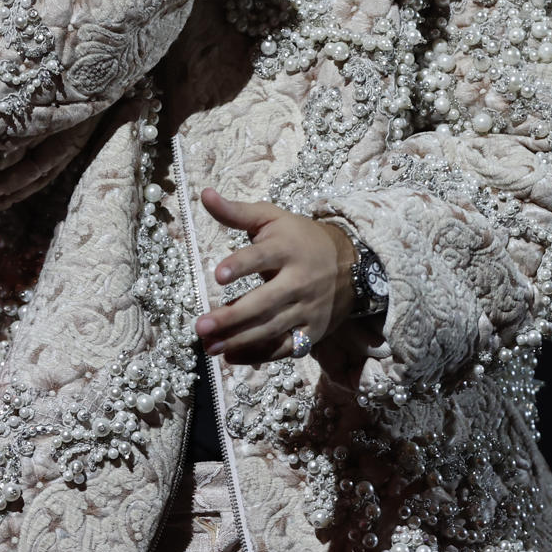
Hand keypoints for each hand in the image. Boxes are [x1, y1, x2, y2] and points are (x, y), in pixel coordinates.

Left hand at [194, 187, 355, 364]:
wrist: (350, 262)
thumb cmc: (299, 237)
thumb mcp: (271, 219)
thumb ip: (236, 212)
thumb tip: (203, 194)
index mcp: (287, 249)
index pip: (262, 257)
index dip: (241, 265)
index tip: (217, 275)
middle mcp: (299, 281)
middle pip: (264, 302)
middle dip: (232, 316)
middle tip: (201, 326)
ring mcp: (307, 309)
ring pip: (272, 329)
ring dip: (238, 340)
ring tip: (209, 346)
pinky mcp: (312, 331)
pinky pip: (284, 348)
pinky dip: (259, 356)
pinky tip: (231, 357)